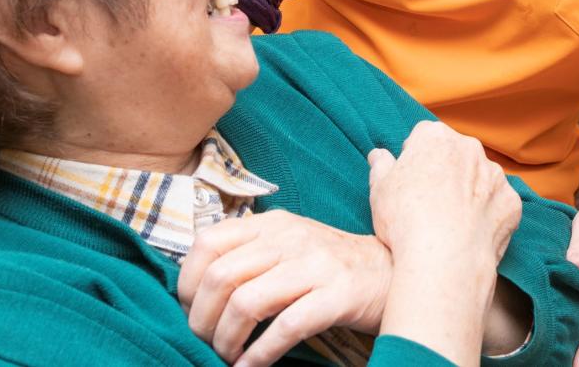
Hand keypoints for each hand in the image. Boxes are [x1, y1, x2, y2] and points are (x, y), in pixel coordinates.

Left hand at [177, 210, 389, 366]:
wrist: (391, 272)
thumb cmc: (330, 264)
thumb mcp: (289, 242)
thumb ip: (250, 252)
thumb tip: (196, 287)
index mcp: (271, 223)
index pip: (208, 242)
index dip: (186, 281)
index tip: (188, 309)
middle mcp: (290, 238)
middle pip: (221, 277)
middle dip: (201, 319)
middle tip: (203, 342)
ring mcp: (315, 266)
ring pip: (246, 303)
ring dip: (226, 340)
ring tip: (226, 356)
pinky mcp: (337, 296)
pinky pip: (285, 328)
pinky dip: (259, 355)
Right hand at [366, 120, 521, 267]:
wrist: (443, 261)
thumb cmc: (405, 221)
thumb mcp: (379, 189)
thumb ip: (380, 165)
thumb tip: (378, 155)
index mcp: (435, 136)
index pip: (423, 138)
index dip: (414, 160)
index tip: (409, 183)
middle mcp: (469, 148)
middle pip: (454, 154)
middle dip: (444, 171)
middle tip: (428, 203)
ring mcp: (495, 175)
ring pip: (478, 178)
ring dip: (468, 191)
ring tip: (450, 222)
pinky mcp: (511, 202)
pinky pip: (497, 204)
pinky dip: (486, 214)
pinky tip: (470, 232)